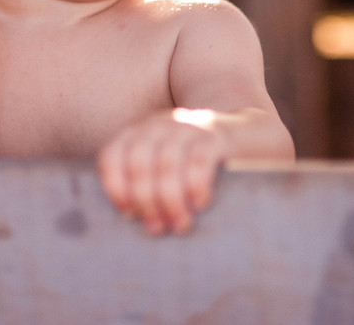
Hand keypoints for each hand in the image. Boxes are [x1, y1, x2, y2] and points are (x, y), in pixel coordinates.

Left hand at [97, 108, 228, 235]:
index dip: (116, 188)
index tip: (129, 215)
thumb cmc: (193, 162)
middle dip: (146, 201)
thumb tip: (133, 220)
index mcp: (137, 133)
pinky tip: (200, 204)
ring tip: (180, 224)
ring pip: (168, 165)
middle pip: (139, 164)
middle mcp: (157, 125)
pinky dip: (196, 186)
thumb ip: (145, 184)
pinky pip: (199, 161)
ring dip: (171, 201)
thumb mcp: (163, 164)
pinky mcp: (213, 135)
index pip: (112, 157)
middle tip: (158, 228)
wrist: (241, 136)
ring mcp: (185, 126)